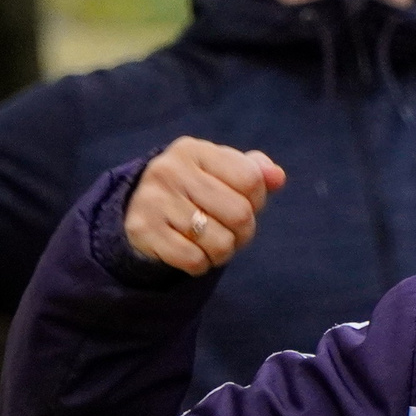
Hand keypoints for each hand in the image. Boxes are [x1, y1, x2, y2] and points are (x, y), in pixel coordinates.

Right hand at [124, 139, 288, 273]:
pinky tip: (193, 253)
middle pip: (239, 214)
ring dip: (223, 251)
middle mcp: (170, 170)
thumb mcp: (221, 172)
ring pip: (219, 242)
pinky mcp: (143, 231)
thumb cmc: (194, 190)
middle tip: (232, 232)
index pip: (251, 179)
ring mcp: (153, 200)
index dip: (258, 200)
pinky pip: (194, 260)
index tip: (246, 204)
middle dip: (244, 231)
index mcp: (193, 150)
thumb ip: (254, 171)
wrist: (138, 210)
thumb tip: (277, 177)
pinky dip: (201, 264)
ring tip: (212, 242)